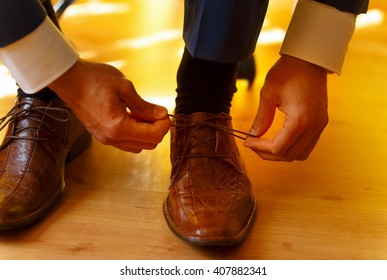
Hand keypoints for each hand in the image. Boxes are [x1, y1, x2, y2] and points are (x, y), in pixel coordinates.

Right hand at [50, 59, 170, 152]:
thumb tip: (162, 115)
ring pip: (138, 146)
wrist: (68, 78)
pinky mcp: (102, 136)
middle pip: (148, 144)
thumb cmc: (93, 79)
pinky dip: (135, 132)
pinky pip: (126, 142)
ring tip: (141, 112)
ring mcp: (105, 139)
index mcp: (118, 127)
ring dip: (146, 132)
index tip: (164, 111)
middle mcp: (111, 138)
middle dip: (157, 129)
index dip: (164, 124)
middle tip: (154, 111)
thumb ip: (144, 106)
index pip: (153, 136)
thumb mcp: (124, 87)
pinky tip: (132, 116)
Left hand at [244, 55, 328, 160]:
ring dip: (281, 154)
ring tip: (264, 145)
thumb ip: (261, 118)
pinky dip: (292, 148)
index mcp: (301, 119)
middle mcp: (314, 126)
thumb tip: (253, 136)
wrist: (309, 58)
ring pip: (300, 155)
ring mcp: (320, 125)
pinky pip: (307, 146)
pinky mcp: (321, 122)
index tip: (247, 142)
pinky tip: (278, 140)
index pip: (279, 147)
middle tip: (253, 145)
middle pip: (289, 155)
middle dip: (268, 154)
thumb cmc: (288, 71)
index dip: (260, 148)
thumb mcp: (268, 93)